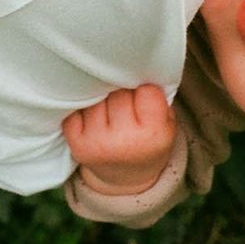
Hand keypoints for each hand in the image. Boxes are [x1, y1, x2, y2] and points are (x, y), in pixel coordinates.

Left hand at [62, 85, 176, 196]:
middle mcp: (124, 141)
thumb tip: (130, 64)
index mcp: (153, 135)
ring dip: (102, 96)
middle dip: (123, 91)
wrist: (126, 178)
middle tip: (127, 103)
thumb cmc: (149, 141)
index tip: (144, 99)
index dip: (145, 90)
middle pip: (119, 91)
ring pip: (97, 95)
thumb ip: (158, 97)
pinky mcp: (77, 143)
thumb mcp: (167, 123)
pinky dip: (84, 107)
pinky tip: (94, 116)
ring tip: (110, 108)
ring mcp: (97, 142)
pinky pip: (76, 107)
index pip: (146, 90)